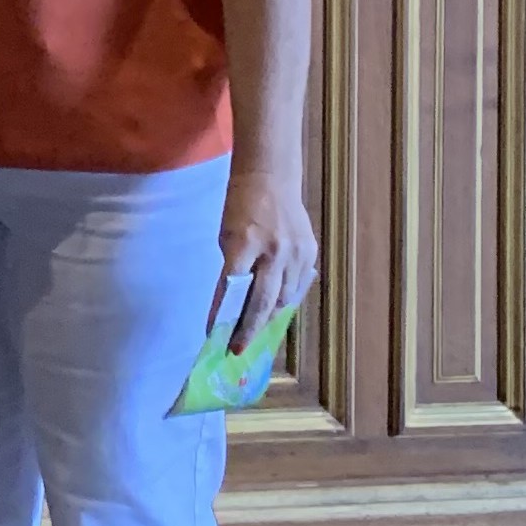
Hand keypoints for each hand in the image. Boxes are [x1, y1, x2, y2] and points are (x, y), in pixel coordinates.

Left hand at [213, 164, 318, 349]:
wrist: (270, 177)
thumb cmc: (239, 205)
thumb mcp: (226, 235)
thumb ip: (232, 268)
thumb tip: (231, 305)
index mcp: (245, 242)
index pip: (233, 288)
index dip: (224, 314)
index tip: (215, 334)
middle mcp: (274, 250)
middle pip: (262, 301)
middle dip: (248, 328)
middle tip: (237, 349)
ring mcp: (296, 253)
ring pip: (283, 298)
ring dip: (267, 317)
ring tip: (253, 331)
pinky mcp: (310, 252)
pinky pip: (297, 286)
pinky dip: (285, 300)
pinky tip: (274, 309)